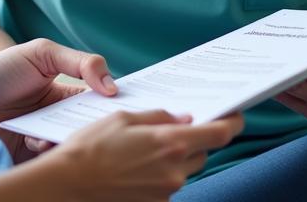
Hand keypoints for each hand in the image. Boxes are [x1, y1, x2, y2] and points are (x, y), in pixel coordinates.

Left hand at [0, 38, 116, 161]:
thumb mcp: (40, 53)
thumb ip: (79, 61)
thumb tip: (112, 86)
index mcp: (71, 93)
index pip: (106, 98)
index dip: (123, 100)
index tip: (144, 102)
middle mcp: (65, 119)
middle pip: (98, 125)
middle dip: (103, 123)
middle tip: (104, 120)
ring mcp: (52, 141)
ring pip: (80, 144)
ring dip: (73, 137)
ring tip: (58, 129)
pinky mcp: (39, 162)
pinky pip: (57, 161)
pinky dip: (50, 150)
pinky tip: (35, 140)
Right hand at [53, 109, 243, 200]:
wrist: (70, 185)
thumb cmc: (92, 147)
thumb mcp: (123, 117)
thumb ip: (158, 117)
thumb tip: (182, 118)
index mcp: (170, 143)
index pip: (218, 133)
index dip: (232, 122)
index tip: (236, 114)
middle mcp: (175, 171)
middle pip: (202, 152)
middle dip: (193, 139)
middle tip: (173, 127)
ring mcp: (166, 192)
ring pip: (185, 169)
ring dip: (175, 157)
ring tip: (144, 148)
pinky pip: (168, 184)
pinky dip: (160, 173)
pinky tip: (136, 166)